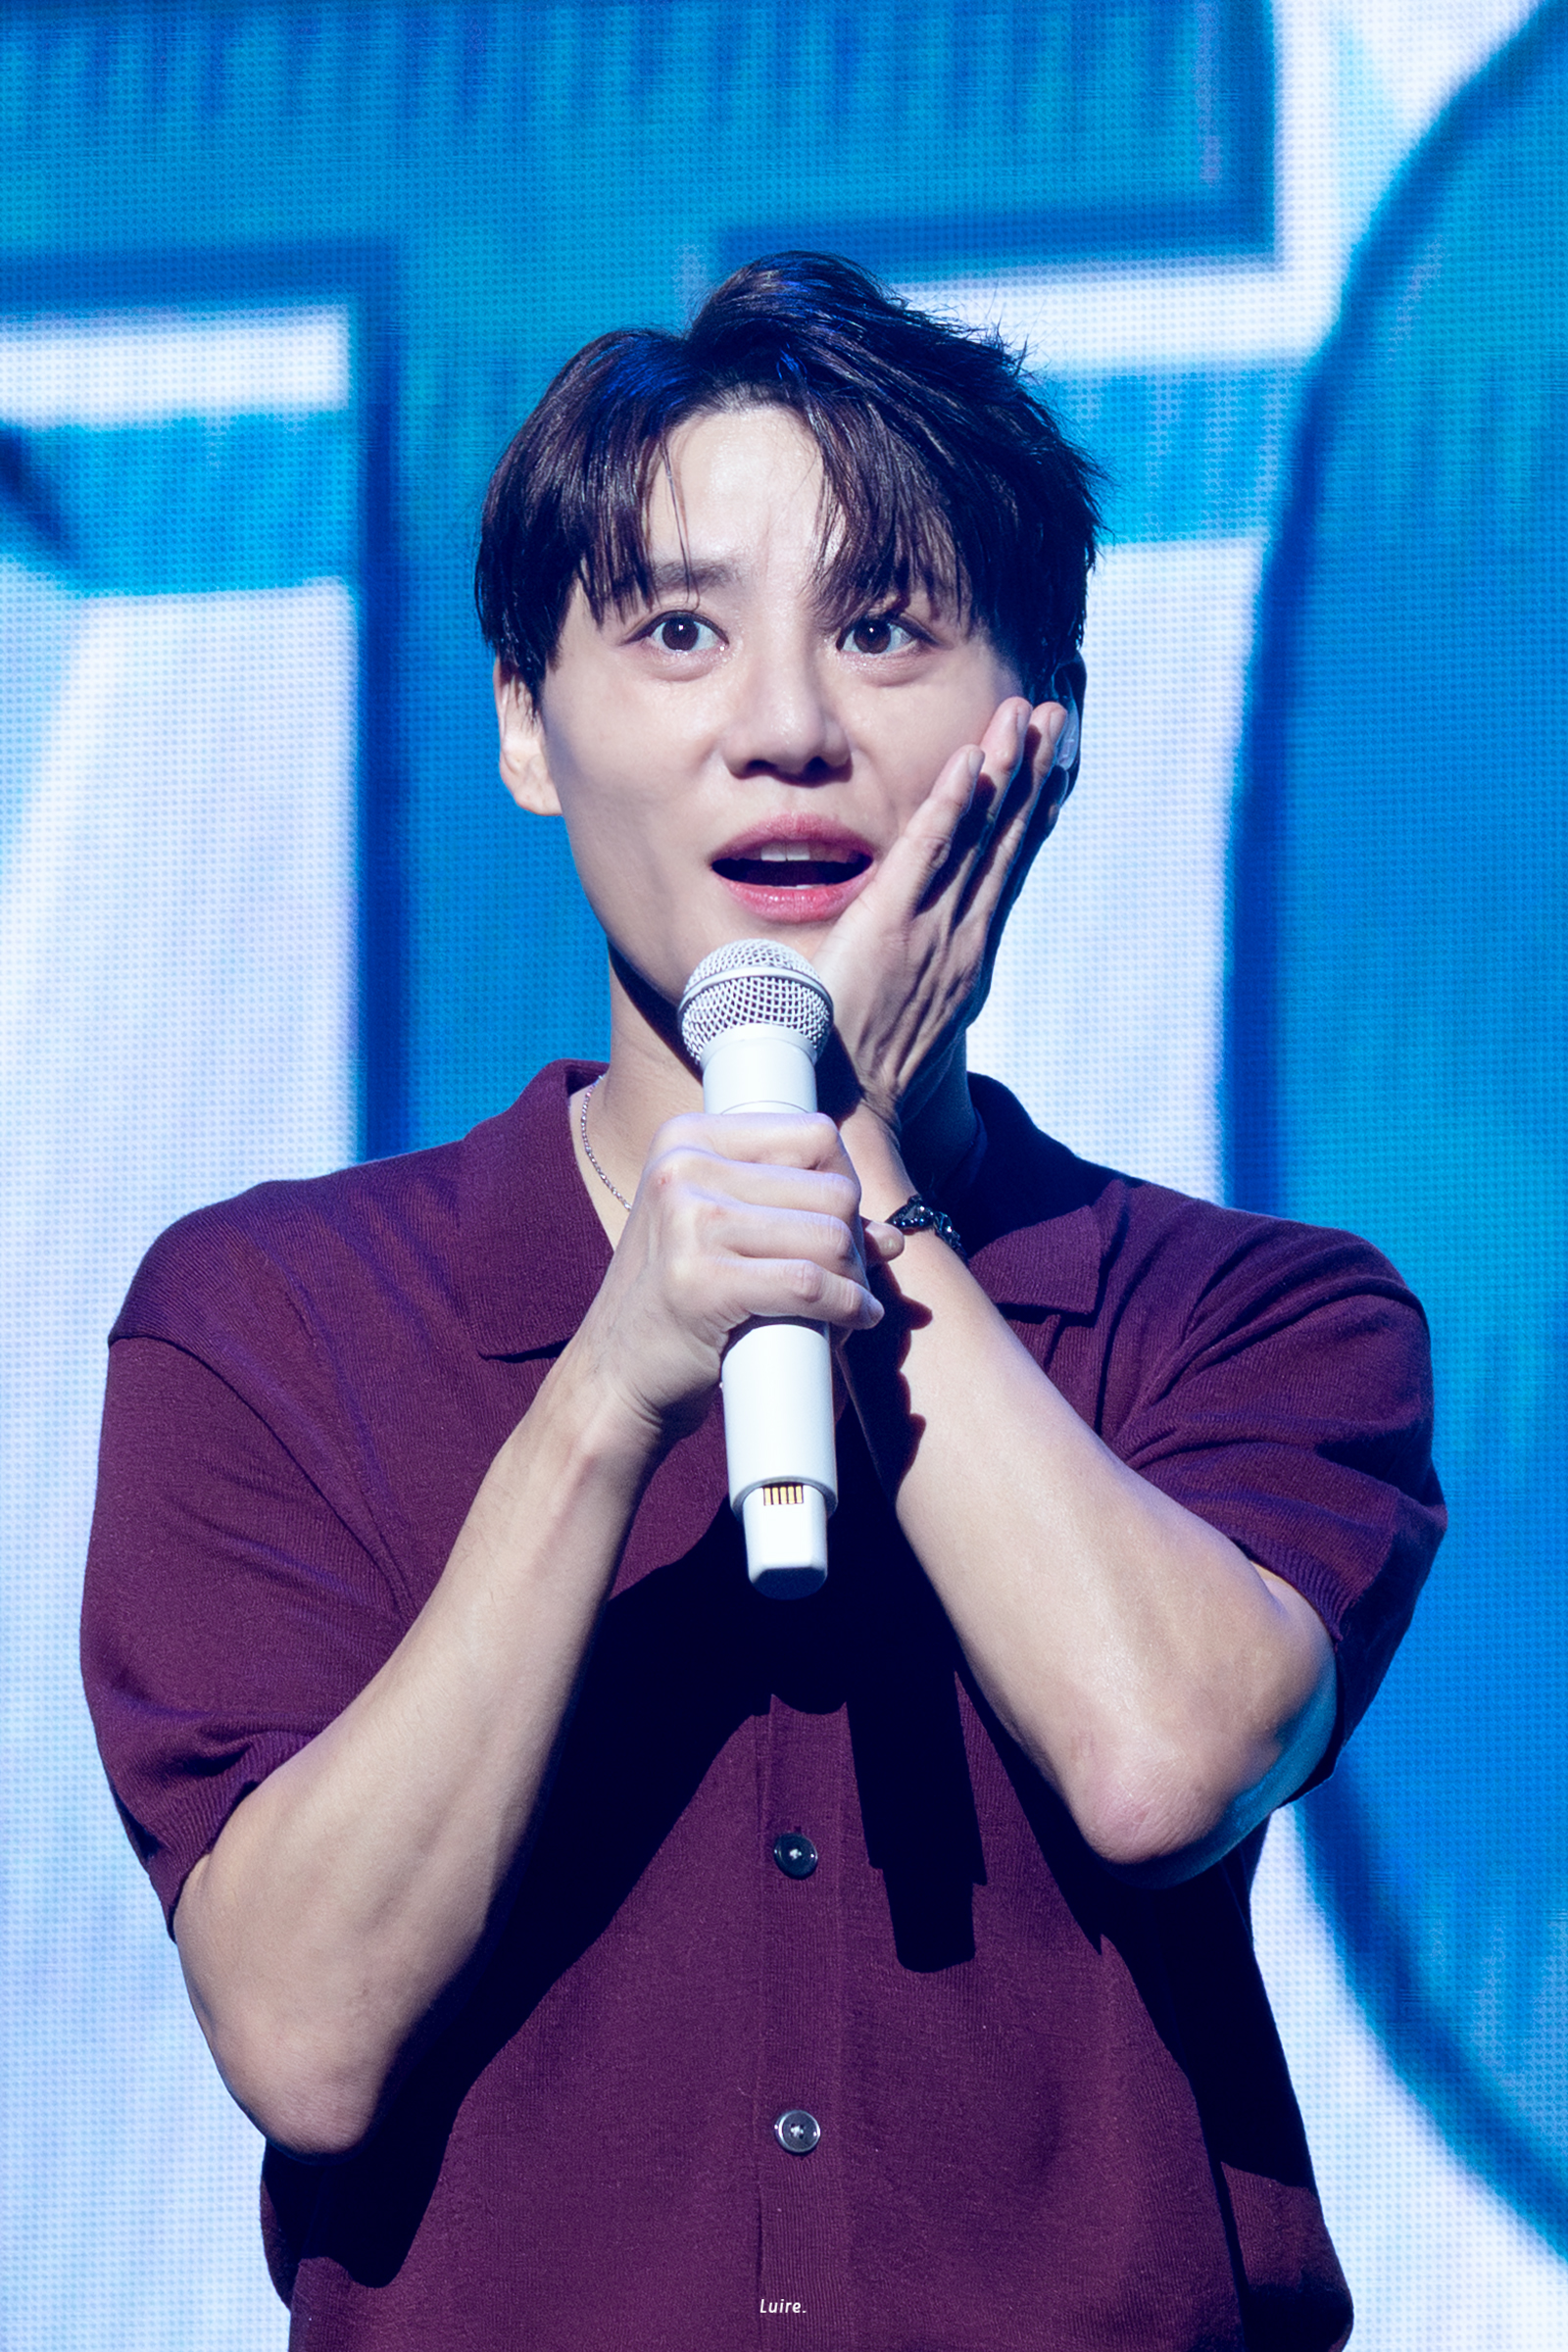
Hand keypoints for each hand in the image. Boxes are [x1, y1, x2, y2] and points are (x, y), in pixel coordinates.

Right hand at [568, 1109, 890, 1452]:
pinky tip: (851, 1322)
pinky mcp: (701, 1281)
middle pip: (830, 1190)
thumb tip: (892, 1237)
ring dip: (853, 1282)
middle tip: (843, 1282)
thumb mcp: (721, 1239)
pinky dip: (845, 1309)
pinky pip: (810, 1286)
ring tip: (842, 1309)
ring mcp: (688, 1222)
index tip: (840, 1227)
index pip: (813, 1135)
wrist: (614, 1380)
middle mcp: (682, 1168)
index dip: (844, 1185)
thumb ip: (795, 1219)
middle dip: (852, 1242)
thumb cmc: (676, 1307)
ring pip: (830, 1238)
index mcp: (686, 1139)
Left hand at [810, 684, 1075, 1136]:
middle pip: (1007, 840)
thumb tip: (900, 960)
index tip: (1054, 767)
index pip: (1006, 869)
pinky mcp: (892, 925)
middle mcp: (962, 937)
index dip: (1031, 813)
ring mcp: (933, 930)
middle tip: (1057, 715)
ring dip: (1005, 770)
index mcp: (965, 954)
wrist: (849, 1112)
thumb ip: (907, 977)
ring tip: (1029, 715)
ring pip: (980, 836)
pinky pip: (926, 852)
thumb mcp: (900, 1014)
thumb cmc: (860, 1070)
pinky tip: (970, 759)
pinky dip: (950, 804)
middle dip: (1034, 774)